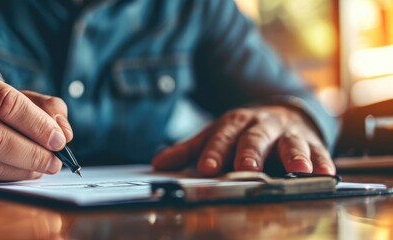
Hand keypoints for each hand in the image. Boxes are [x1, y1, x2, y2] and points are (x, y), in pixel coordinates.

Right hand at [0, 61, 72, 181]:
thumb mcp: (11, 92)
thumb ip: (43, 107)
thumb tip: (63, 133)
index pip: (2, 100)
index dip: (35, 123)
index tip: (58, 139)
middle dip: (30, 152)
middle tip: (54, 161)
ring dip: (19, 170)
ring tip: (40, 169)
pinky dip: (1, 179)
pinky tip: (18, 173)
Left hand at [152, 106, 334, 175]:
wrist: (282, 113)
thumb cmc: (243, 131)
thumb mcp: (215, 135)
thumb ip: (189, 150)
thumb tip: (158, 164)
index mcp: (236, 122)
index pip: (223, 135)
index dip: (215, 151)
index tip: (207, 168)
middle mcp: (262, 125)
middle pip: (256, 137)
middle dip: (251, 152)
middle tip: (247, 167)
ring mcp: (288, 133)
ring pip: (291, 143)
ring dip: (294, 156)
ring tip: (297, 170)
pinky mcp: (311, 142)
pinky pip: (320, 151)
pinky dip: (323, 162)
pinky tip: (325, 173)